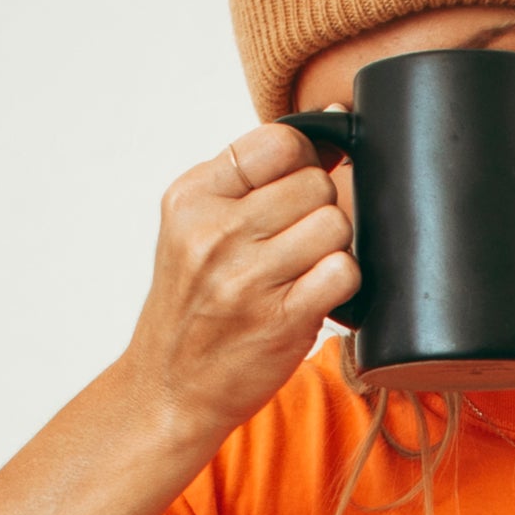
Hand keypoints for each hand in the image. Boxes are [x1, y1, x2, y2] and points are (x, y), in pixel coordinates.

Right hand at [122, 120, 358, 442]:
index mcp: (193, 197)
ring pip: (334, 225)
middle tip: (298, 243)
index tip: (301, 185)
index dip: (305, 159)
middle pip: (315, 185)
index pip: (277, 142)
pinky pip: (343, 272)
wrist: (171, 387)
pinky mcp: (282, 319)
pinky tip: (317, 295)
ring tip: (305, 270)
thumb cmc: (193, 307)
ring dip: (333, 248)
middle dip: (320, 210)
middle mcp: (216, 232)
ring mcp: (249, 278)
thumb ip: (251, 180)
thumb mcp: (194, 229)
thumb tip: (331, 127)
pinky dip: (342, 283)